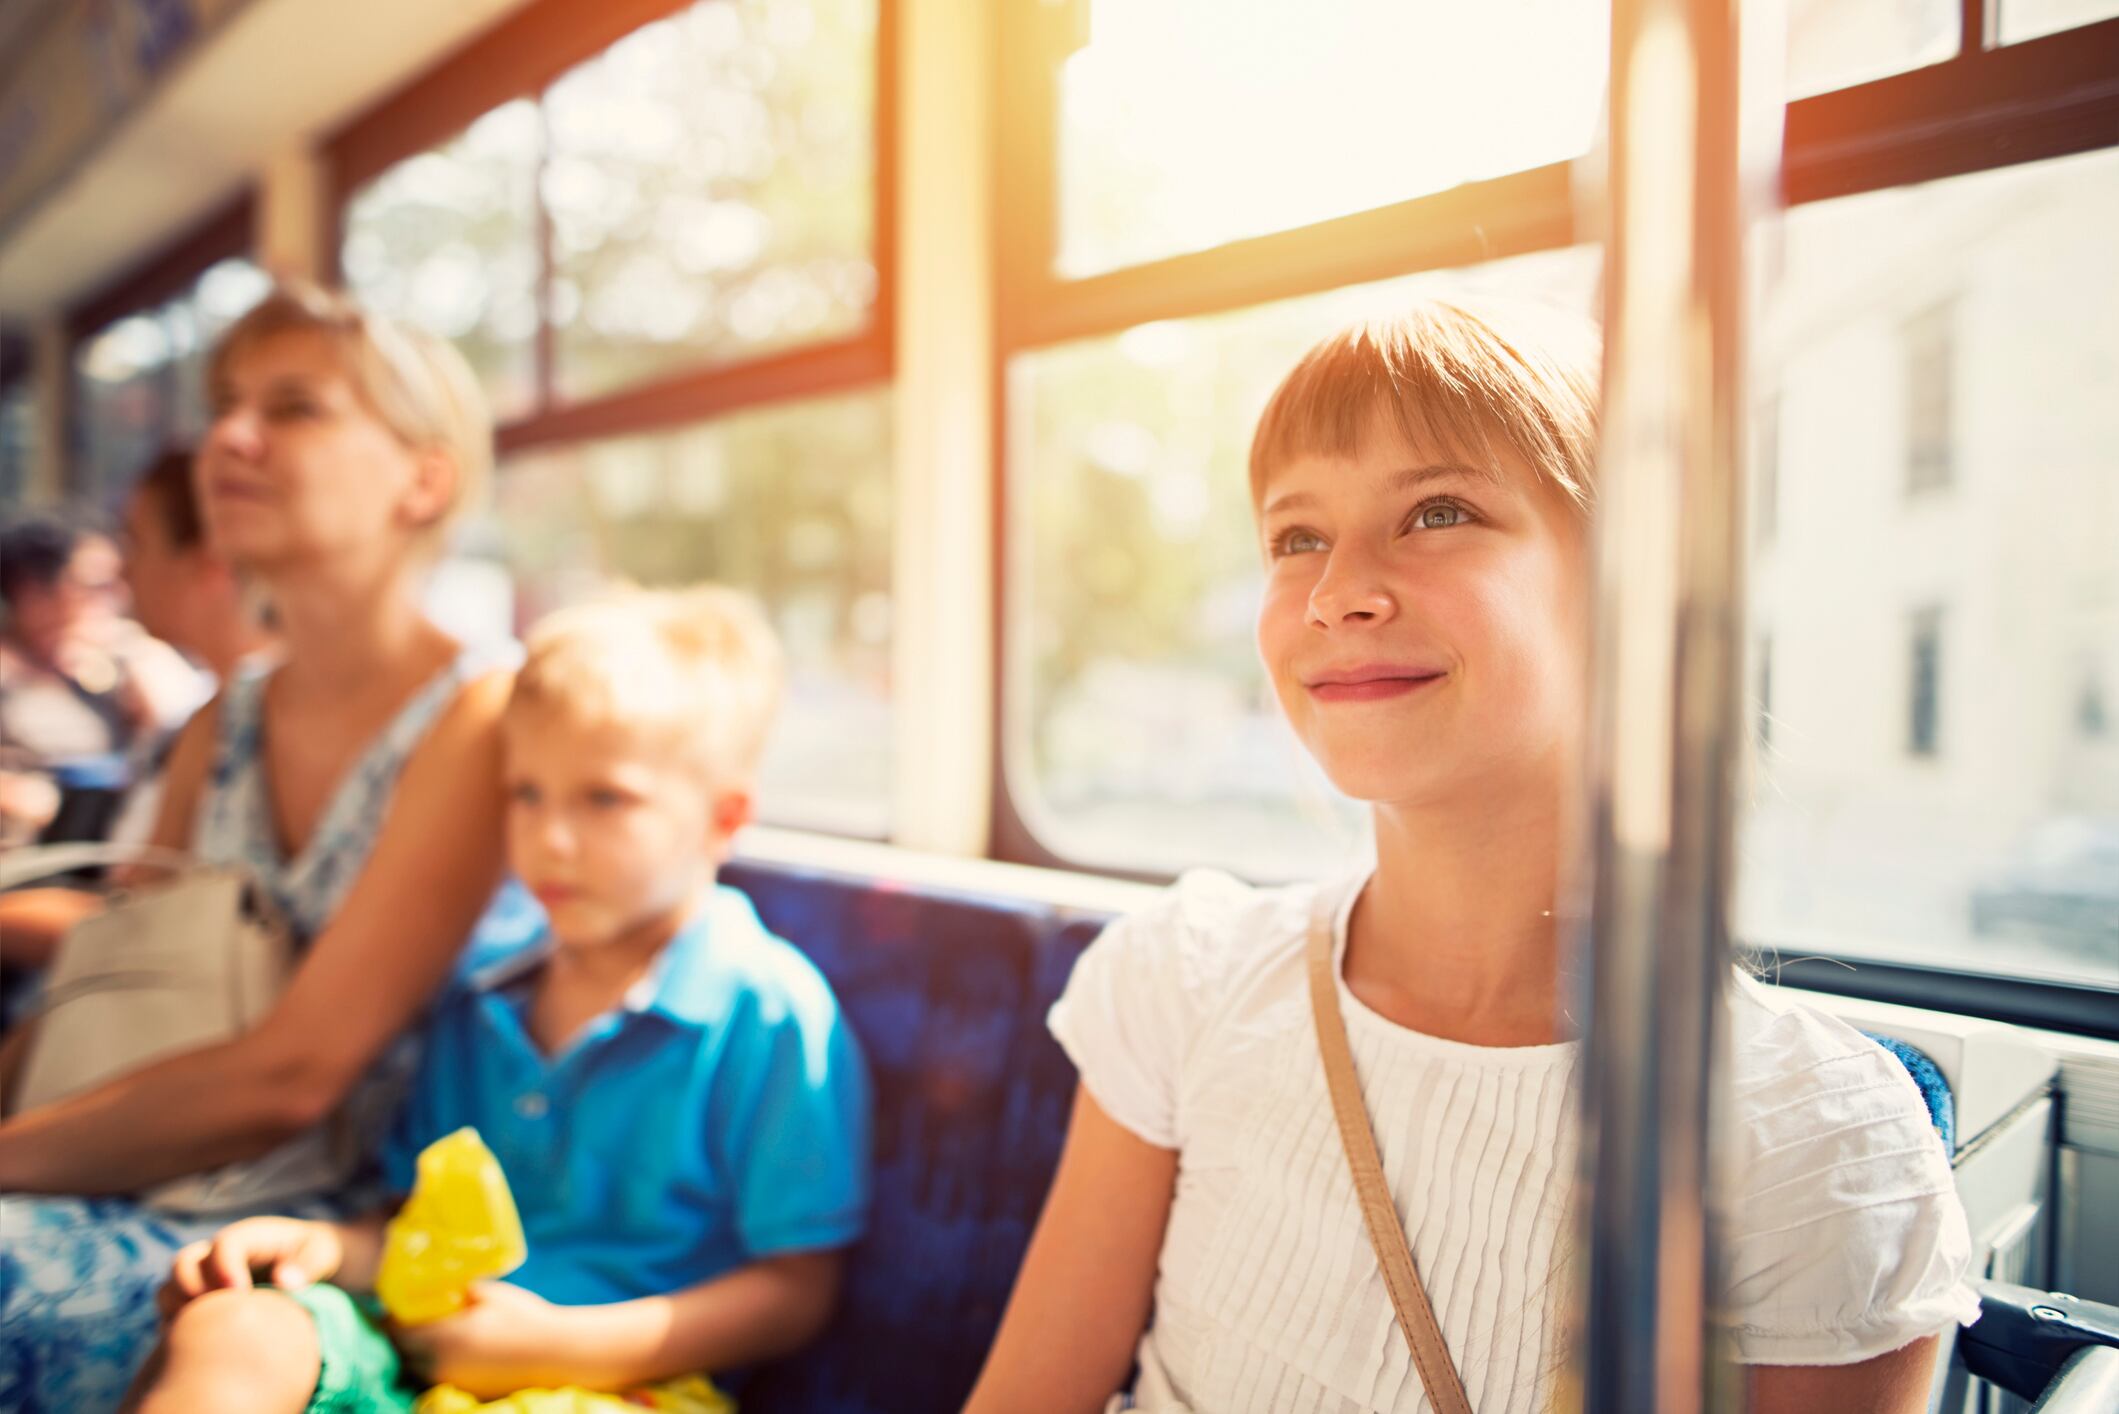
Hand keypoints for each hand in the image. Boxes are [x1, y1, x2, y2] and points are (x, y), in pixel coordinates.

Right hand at [158, 1217, 344, 1319]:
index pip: (225, 1244)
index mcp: (248, 1236)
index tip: (241, 1294)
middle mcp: (217, 1254)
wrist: (306, 1266)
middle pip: (183, 1263)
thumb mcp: (322, 1254)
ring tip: (203, 1331)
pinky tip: (198, 1345)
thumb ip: (308, 1266)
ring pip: (168, 1289)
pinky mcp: (197, 1302)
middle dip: (190, 1288)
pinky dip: (176, 1328)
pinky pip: (170, 1313)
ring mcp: (203, 1277)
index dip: (226, 1267)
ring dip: (177, 1310)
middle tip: (215, 1314)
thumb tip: (284, 1283)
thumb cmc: (315, 1256)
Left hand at [391, 1282, 585, 1397]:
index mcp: (444, 1338)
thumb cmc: (526, 1319)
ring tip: (433, 1335)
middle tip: (413, 1320)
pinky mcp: (464, 1393)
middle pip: (402, 1354)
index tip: (396, 1307)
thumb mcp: (492, 1295)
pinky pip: (436, 1379)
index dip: (392, 1318)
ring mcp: (451, 1383)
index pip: (396, 1332)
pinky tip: (454, 1351)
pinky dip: (437, 1366)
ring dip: (418, 1353)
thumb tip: (439, 1286)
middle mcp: (441, 1365)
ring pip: (417, 1369)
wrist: (557, 1354)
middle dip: (403, 1338)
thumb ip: (460, 1292)